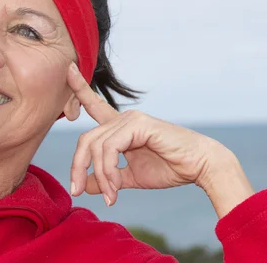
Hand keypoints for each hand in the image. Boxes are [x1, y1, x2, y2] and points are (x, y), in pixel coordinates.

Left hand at [67, 63, 254, 217]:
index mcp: (121, 126)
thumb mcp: (130, 177)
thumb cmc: (170, 168)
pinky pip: (110, 149)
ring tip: (110, 196)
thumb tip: (84, 186)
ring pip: (97, 147)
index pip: (95, 105)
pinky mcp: (138, 125)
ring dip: (99, 176)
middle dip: (78, 167)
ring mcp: (131, 119)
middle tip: (78, 191)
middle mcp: (124, 118)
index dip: (80, 88)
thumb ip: (108, 179)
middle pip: (86, 139)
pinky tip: (115, 188)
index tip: (67, 70)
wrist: (199, 166)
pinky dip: (108, 171)